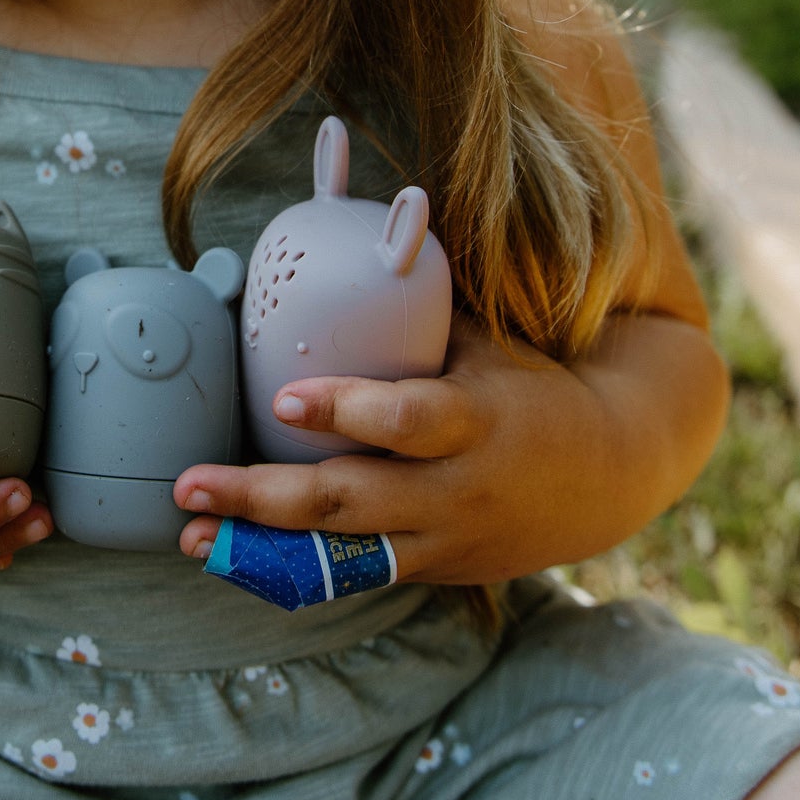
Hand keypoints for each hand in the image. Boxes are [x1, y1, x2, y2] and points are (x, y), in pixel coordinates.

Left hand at [174, 310, 718, 586]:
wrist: (611, 474)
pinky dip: (290, 571)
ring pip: (339, 555)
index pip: (406, 418)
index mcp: (474, 421)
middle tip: (191, 481)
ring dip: (258, 546)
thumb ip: (424, 304)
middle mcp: (453, 490)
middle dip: (262, 495)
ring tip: (188, 532)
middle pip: (349, 500)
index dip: (347, 410)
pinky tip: (232, 558)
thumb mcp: (490, 341)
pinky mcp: (430, 567)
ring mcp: (440, 539)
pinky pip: (351, 577)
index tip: (287, 398)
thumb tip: (369, 222)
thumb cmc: (532, 387)